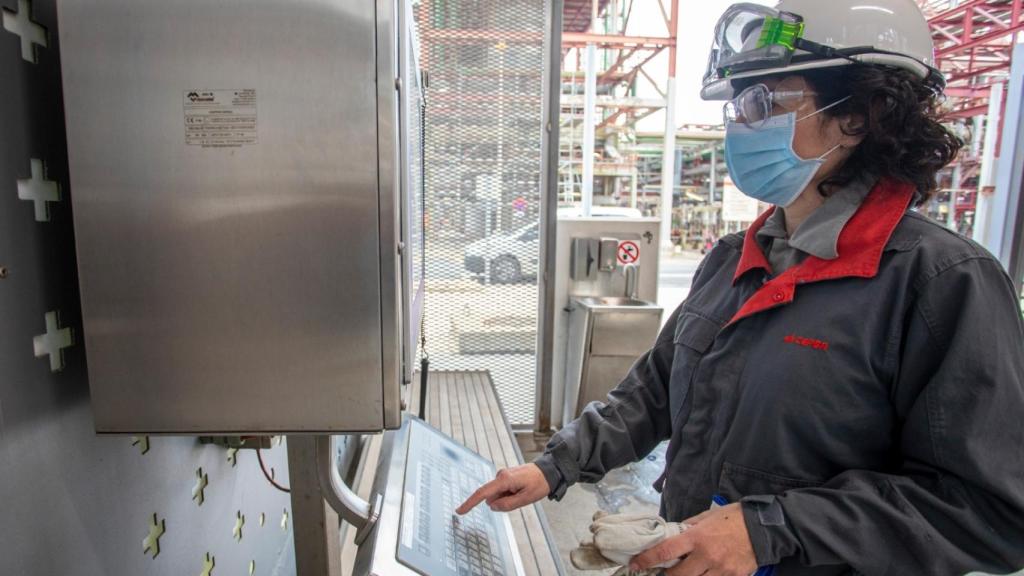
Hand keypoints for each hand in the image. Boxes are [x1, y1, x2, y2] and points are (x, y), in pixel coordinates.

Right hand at [456, 463, 549, 513]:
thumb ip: (506, 505)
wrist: (548, 471)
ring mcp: (502, 474)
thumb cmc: (539, 483)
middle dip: (502, 502)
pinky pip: (502, 490)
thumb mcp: (525, 499)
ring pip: (497, 494)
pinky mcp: (505, 476)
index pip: (482, 493)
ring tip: (522, 492)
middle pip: (492, 496)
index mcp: (504, 479)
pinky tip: (520, 490)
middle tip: (520, 498)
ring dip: (507, 498)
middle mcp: (500, 474)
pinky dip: (509, 494)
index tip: (459, 511)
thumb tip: (492, 506)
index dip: (470, 503)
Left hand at [629, 503, 757, 575]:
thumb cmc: (734, 518)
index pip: (665, 551)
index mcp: (697, 537)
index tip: (636, 564)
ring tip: (683, 573)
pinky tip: (704, 574)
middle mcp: (706, 556)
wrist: (764, 528)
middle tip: (660, 574)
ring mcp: (720, 570)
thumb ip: (688, 527)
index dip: (647, 559)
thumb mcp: (707, 516)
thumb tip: (673, 534)